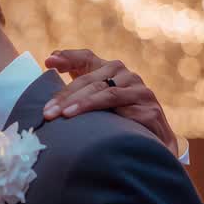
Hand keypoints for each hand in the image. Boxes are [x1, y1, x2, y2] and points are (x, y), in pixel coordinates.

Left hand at [42, 49, 179, 156]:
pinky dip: (110, 119)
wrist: (156, 146)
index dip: (68, 57)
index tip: (48, 62)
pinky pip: (127, 113)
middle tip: (48, 112)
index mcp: (111, 70)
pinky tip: (97, 127)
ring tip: (65, 116)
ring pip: (108, 94)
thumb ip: (76, 84)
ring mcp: (141, 92)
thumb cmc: (120, 122)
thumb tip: (48, 60)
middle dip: (67, 97)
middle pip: (92, 82)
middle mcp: (127, 76)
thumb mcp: (96, 104)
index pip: (87, 58)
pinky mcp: (151, 111)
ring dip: (84, 105)